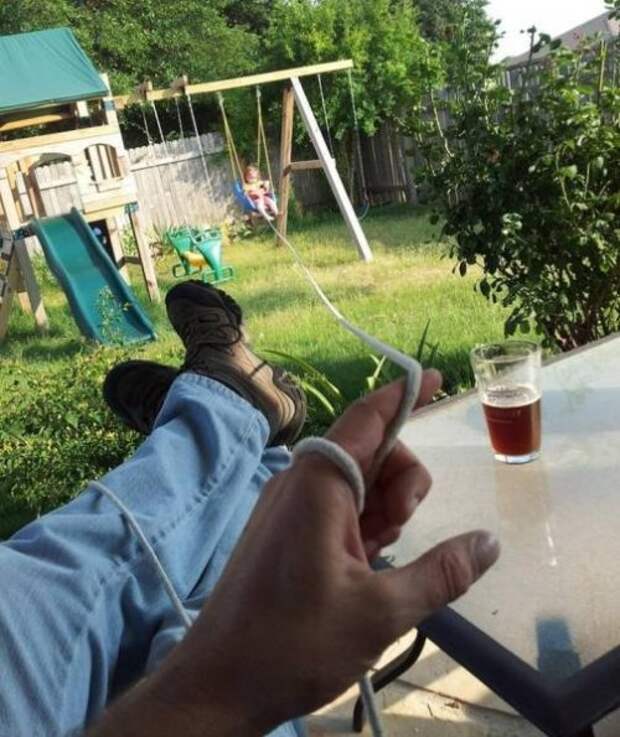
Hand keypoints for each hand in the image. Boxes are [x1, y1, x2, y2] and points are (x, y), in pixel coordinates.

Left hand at [90, 372, 498, 736]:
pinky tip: (365, 566)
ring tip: (379, 561)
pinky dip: (362, 526)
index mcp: (318, 486)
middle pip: (371, 453)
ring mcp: (289, 507)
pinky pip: (336, 508)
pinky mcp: (285, 530)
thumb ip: (441, 573)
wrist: (217, 684)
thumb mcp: (380, 612)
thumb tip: (489, 542)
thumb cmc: (293, 645)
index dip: (404, 395)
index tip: (438, 379)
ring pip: (356, 483)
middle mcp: (300, 484)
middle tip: (399, 536)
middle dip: (401, 484)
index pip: (367, 419)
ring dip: (384, 511)